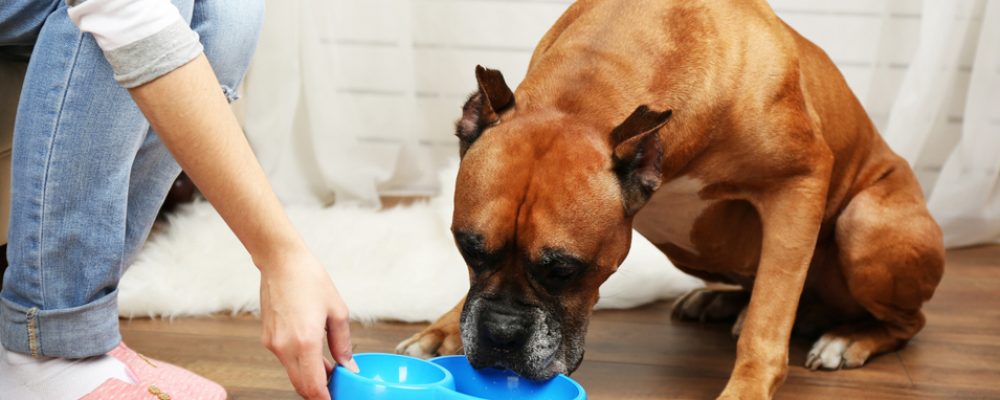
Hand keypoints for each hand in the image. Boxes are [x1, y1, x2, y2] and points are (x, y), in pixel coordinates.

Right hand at [259, 250, 358, 399]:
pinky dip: (299, 363)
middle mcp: (285, 347)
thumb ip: (343, 343)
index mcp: (305, 342)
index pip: (314, 387)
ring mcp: (273, 344)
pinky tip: (313, 353)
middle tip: (335, 386)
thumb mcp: (337, 311)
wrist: (281, 262)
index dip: (325, 399)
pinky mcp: (267, 338)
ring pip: (293, 374)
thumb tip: (348, 366)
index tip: (335, 399)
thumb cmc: (309, 280)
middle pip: (301, 386)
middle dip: (318, 391)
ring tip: (329, 367)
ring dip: (309, 376)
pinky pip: (285, 360)